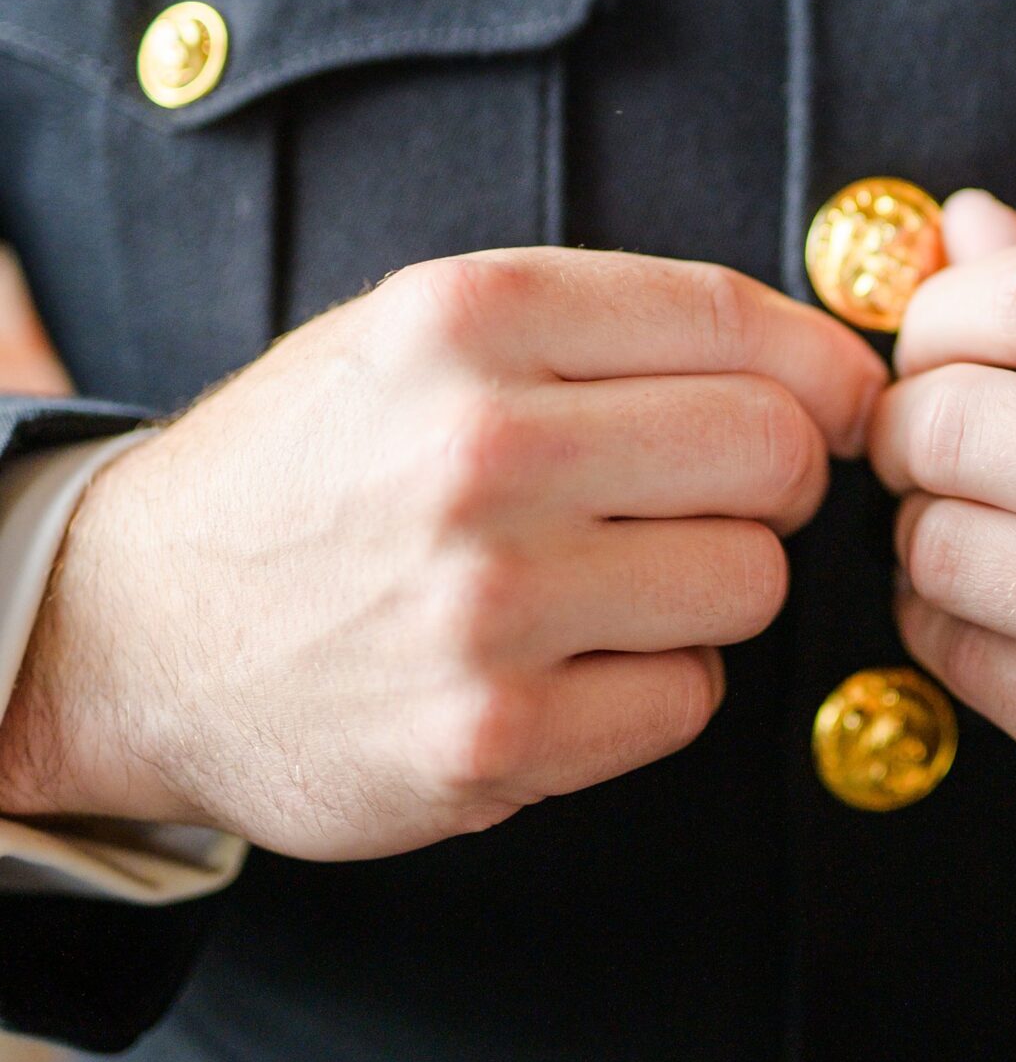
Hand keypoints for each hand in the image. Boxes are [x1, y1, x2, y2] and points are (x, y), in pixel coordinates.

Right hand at [0, 250, 884, 859]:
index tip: (834, 400)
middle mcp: (479, 450)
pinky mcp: (491, 742)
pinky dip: (661, 684)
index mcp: (467, 321)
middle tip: (728, 494)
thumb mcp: (418, 331)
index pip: (737, 320)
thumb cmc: (314, 468)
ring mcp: (485, 606)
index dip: (821, 366)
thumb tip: (821, 358)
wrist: (135, 631)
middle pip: (773, 450)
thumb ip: (604, 325)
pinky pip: (690, 701)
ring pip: (753, 581)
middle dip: (780, 475)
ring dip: (719, 584)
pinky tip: (579, 660)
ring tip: (626, 578)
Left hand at [870, 195, 1015, 909]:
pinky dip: (947, 630)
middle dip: (906, 430)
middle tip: (923, 449)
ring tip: (965, 535)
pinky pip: (967, 663)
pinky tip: (993, 617)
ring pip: (939, 549)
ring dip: (920, 538)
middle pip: (955, 422)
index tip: (935, 347)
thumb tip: (962, 224)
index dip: (939, 315)